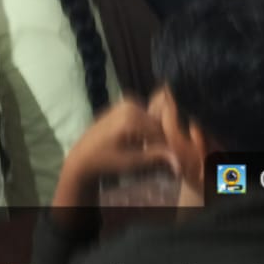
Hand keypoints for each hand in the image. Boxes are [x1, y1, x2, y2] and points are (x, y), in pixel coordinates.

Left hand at [51, 100, 173, 211]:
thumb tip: (179, 161)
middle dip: (161, 140)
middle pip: (157, 122)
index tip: (171, 160)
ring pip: (152, 119)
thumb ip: (156, 157)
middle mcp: (129, 104)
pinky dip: (146, 128)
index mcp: (131, 116)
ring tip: (149, 150)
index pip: (161, 131)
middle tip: (161, 156)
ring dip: (154, 135)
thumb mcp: (131, 162)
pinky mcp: (123, 105)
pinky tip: (141, 142)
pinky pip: (144, 116)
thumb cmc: (105, 161)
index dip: (168, 146)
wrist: (83, 156)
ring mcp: (125, 102)